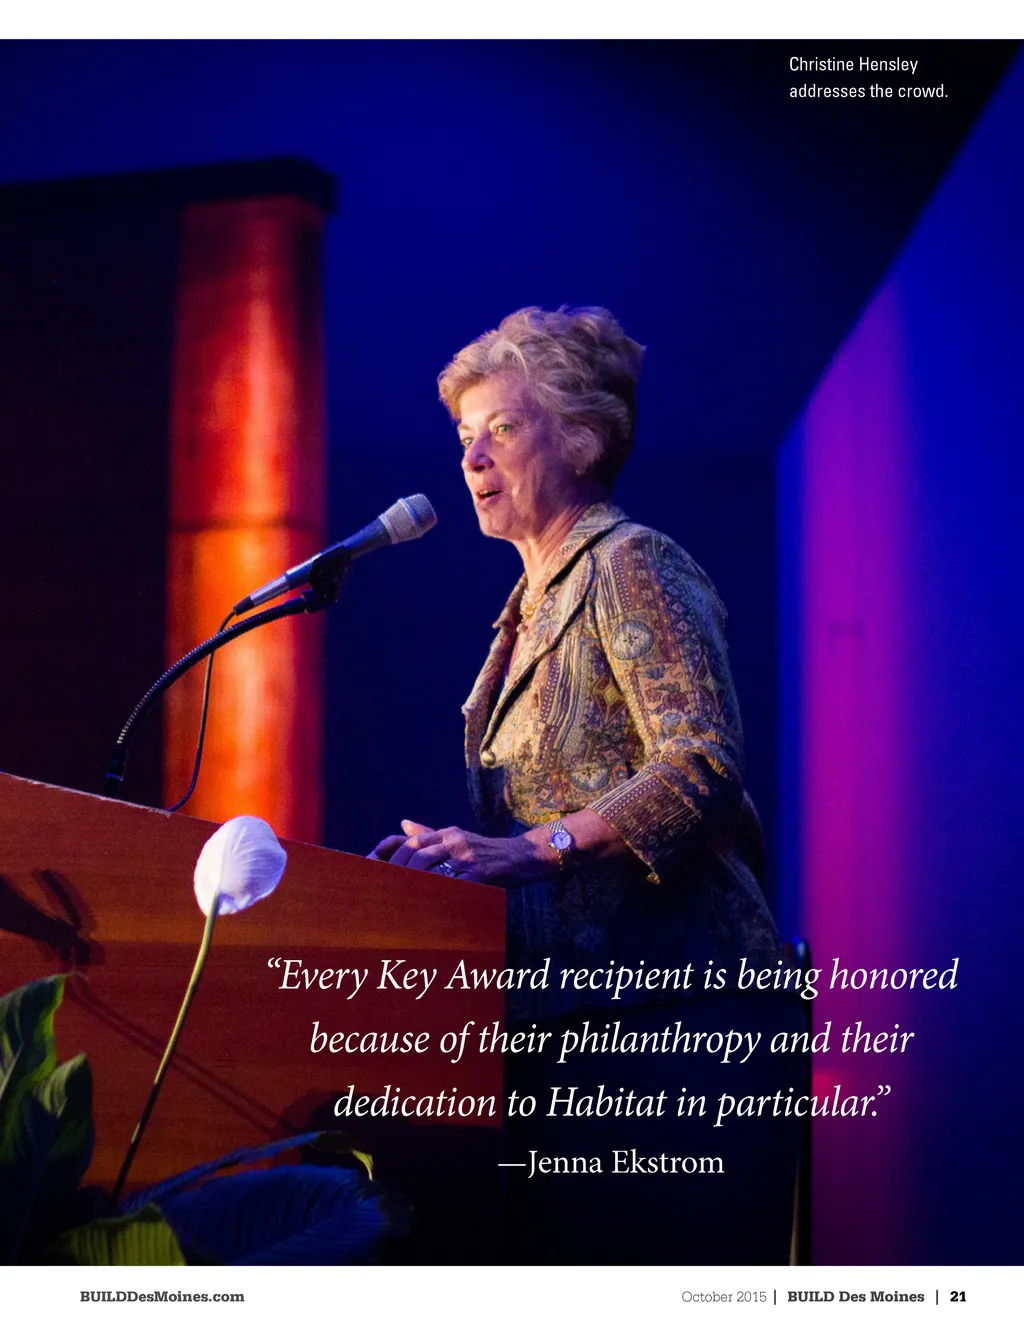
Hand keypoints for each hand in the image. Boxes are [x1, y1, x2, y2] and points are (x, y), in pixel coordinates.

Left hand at [372, 819, 554, 886]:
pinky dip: (434, 893)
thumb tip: (402, 825)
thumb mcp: (458, 837)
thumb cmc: (486, 852)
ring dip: (410, 882)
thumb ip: (429, 834)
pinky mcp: (477, 872)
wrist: (521, 857)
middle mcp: (454, 841)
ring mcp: (465, 856)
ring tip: (397, 898)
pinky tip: (424, 905)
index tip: (375, 868)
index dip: (392, 854)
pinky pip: (450, 884)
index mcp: (447, 833)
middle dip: (397, 871)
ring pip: (429, 867)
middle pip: (416, 853)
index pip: (412, 841)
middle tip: (384, 889)